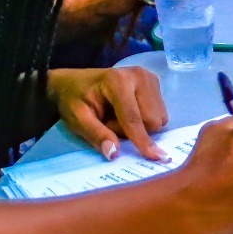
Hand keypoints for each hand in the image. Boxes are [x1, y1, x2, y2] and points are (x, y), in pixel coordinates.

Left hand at [48, 66, 169, 161]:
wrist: (73, 82)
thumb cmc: (73, 100)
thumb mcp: (77, 120)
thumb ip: (96, 135)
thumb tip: (114, 153)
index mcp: (117, 81)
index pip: (133, 118)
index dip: (142, 140)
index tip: (156, 158)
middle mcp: (138, 75)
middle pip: (152, 120)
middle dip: (133, 132)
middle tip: (109, 124)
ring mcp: (149, 77)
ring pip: (158, 118)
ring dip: (140, 126)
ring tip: (117, 117)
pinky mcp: (154, 82)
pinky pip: (160, 113)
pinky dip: (145, 119)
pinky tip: (129, 111)